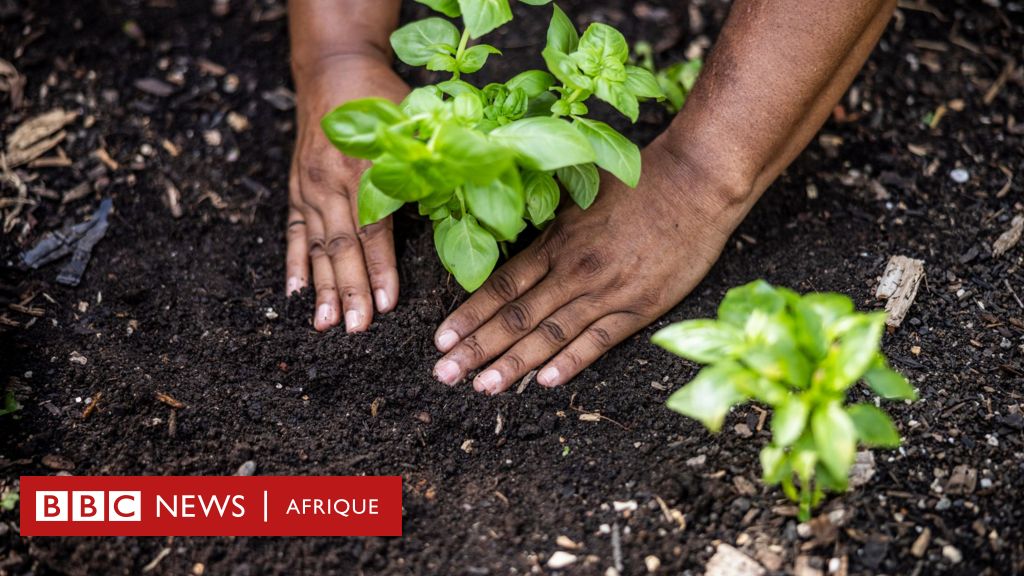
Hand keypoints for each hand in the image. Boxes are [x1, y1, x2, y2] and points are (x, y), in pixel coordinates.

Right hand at [286, 55, 409, 330]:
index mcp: (366, 167)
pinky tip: (293, 293)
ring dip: (321, 287)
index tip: (388, 304)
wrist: (333, 68)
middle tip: (356, 328)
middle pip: (342, 246)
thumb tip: (455, 207)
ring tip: (325, 323)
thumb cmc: (382, 97)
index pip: (374, 229)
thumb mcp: (413, 122)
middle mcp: (331, 180)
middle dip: (350, 290)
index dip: (381, 268)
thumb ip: (428, 165)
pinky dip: (293, 263)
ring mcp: (309, 186)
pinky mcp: (297, 188)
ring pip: (317, 245)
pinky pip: (294, 232)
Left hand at [431, 139, 753, 393]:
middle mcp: (573, 270)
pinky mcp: (639, 307)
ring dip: (514, 364)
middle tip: (445, 374)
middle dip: (477, 348)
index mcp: (556, 242)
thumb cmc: (637, 183)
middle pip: (515, 316)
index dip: (469, 315)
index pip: (501, 286)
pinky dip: (571, 362)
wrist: (695, 184)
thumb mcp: (579, 194)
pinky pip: (599, 341)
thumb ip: (545, 221)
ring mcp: (606, 292)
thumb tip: (506, 228)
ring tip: (483, 387)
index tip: (441, 340)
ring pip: (550, 335)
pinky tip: (545, 382)